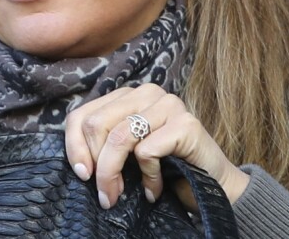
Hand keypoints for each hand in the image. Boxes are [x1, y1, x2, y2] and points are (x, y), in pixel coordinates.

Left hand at [65, 83, 249, 210]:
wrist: (214, 185)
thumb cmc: (166, 168)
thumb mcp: (125, 154)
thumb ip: (103, 146)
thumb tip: (81, 165)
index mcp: (125, 95)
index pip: (82, 113)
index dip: (74, 146)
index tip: (82, 175)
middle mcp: (145, 92)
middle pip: (96, 124)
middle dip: (96, 165)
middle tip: (105, 194)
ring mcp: (167, 103)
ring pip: (119, 137)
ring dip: (114, 174)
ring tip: (120, 196)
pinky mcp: (185, 123)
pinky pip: (147, 151)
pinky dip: (147, 176)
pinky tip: (155, 188)